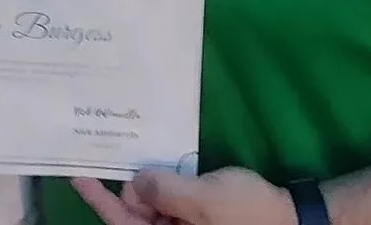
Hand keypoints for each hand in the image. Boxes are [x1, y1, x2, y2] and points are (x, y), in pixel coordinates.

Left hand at [72, 168, 296, 224]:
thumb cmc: (247, 212)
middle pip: (134, 216)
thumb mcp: (204, 198)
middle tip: (122, 153)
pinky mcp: (196, 219)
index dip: (99, 200)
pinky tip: (163, 165)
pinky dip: (162, 185)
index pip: (123, 224)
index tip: (78, 174)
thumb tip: (134, 183)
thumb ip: (165, 191)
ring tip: (144, 156)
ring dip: (146, 185)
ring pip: (150, 208)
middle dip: (127, 187)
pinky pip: (168, 203)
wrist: (292, 217)